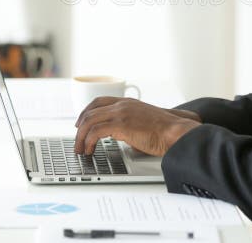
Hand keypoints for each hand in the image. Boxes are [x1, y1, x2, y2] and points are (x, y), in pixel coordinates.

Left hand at [74, 97, 200, 156]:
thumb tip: (128, 143)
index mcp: (128, 103)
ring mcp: (121, 113)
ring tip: (81, 150)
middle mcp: (122, 105)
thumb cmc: (165, 132)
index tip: (81, 123)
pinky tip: (90, 150)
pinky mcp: (121, 125)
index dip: (86, 112)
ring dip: (81, 137)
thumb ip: (133, 128)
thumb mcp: (145, 124)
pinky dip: (88, 142)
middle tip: (77, 140)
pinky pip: (95, 132)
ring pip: (89, 121)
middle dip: (80, 127)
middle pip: (91, 111)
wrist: (174, 132)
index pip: (99, 101)